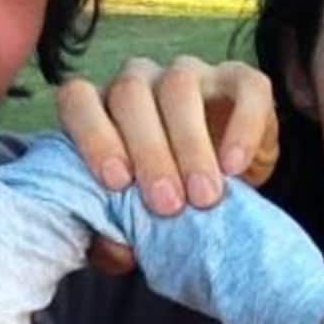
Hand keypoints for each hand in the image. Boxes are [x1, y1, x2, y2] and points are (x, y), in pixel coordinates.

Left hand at [58, 57, 277, 273]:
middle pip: (129, 94)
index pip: (79, 99)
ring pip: (180, 86)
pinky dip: (241, 126)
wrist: (223, 195)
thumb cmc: (163, 203)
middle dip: (147, 151)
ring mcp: (190, 74)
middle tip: (166, 204)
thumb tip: (115, 250)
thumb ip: (114, 236)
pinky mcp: (240, 79)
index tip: (116, 183)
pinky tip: (235, 167)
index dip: (92, 135)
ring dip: (189, 143)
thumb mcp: (136, 224)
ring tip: (202, 196)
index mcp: (102, 108)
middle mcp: (140, 81)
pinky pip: (244, 89)